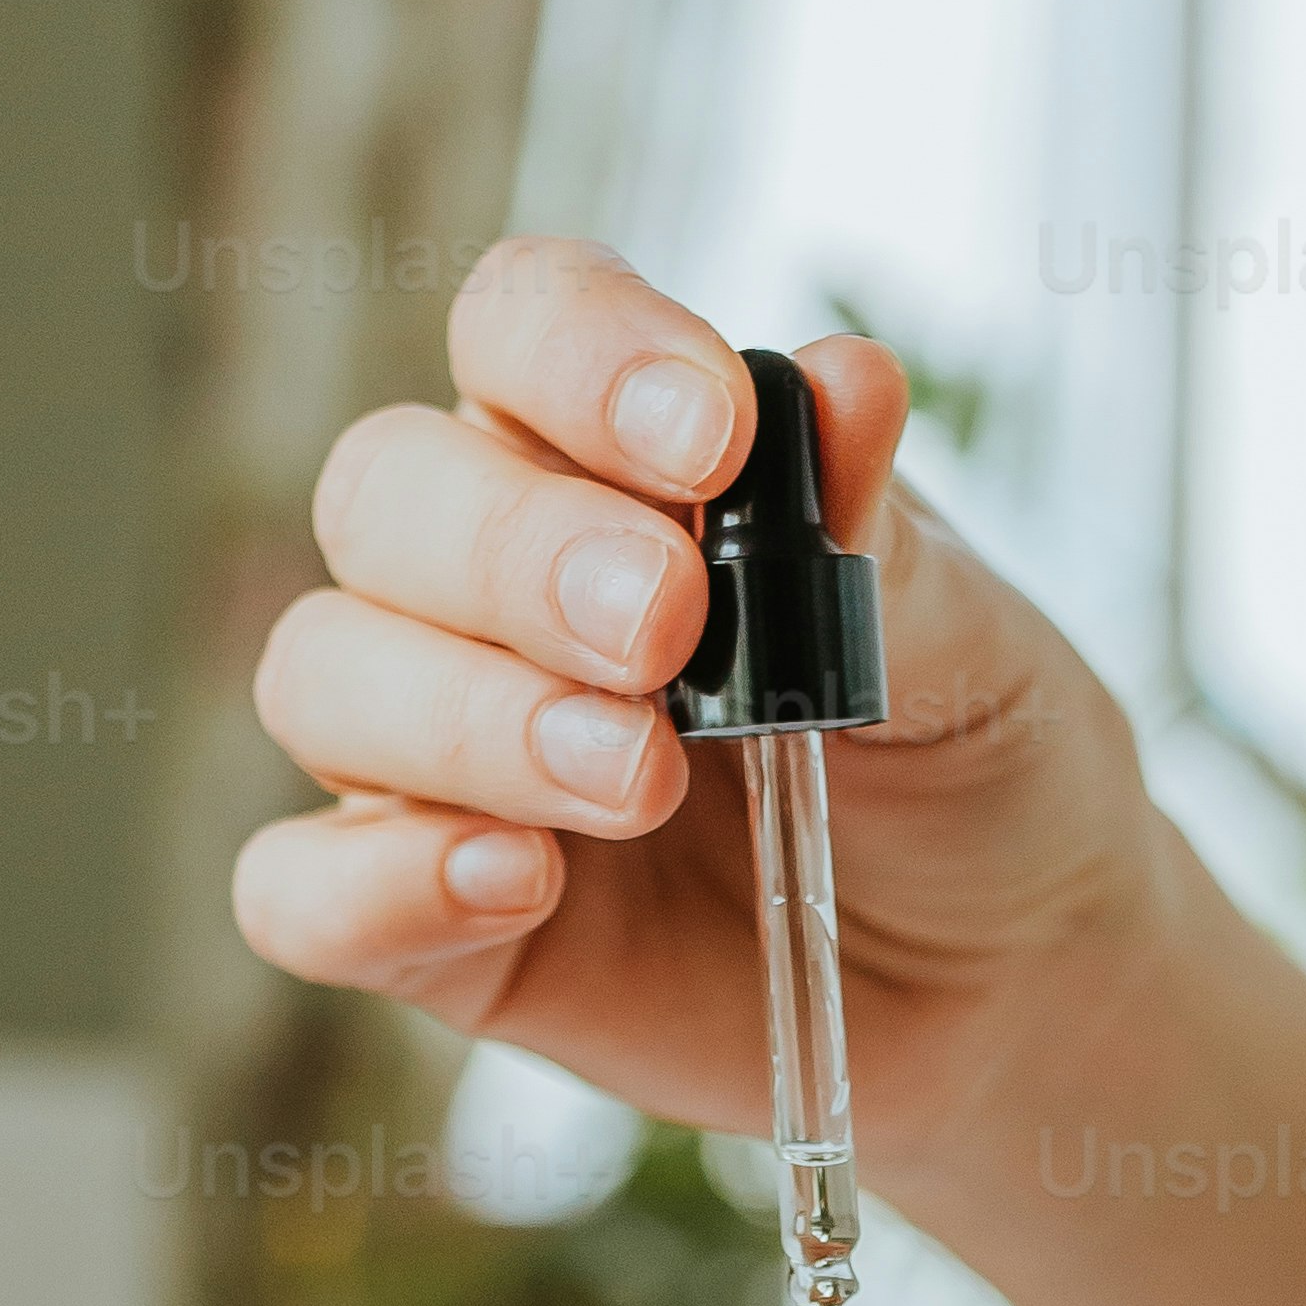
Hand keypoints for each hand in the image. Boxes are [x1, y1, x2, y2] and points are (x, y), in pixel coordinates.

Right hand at [236, 237, 1169, 1209]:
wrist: (1007, 982)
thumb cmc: (972, 769)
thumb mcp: (966, 646)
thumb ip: (877, 536)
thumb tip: (847, 382)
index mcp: (614, 455)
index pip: (521, 323)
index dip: (583, 355)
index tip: (709, 440)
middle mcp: (488, 581)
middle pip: (385, 491)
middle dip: (516, 553)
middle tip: (664, 632)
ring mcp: (437, 753)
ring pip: (323, 673)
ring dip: (466, 716)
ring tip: (638, 782)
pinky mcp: (423, 923)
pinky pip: (299, 890)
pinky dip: (378, 881)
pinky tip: (515, 887)